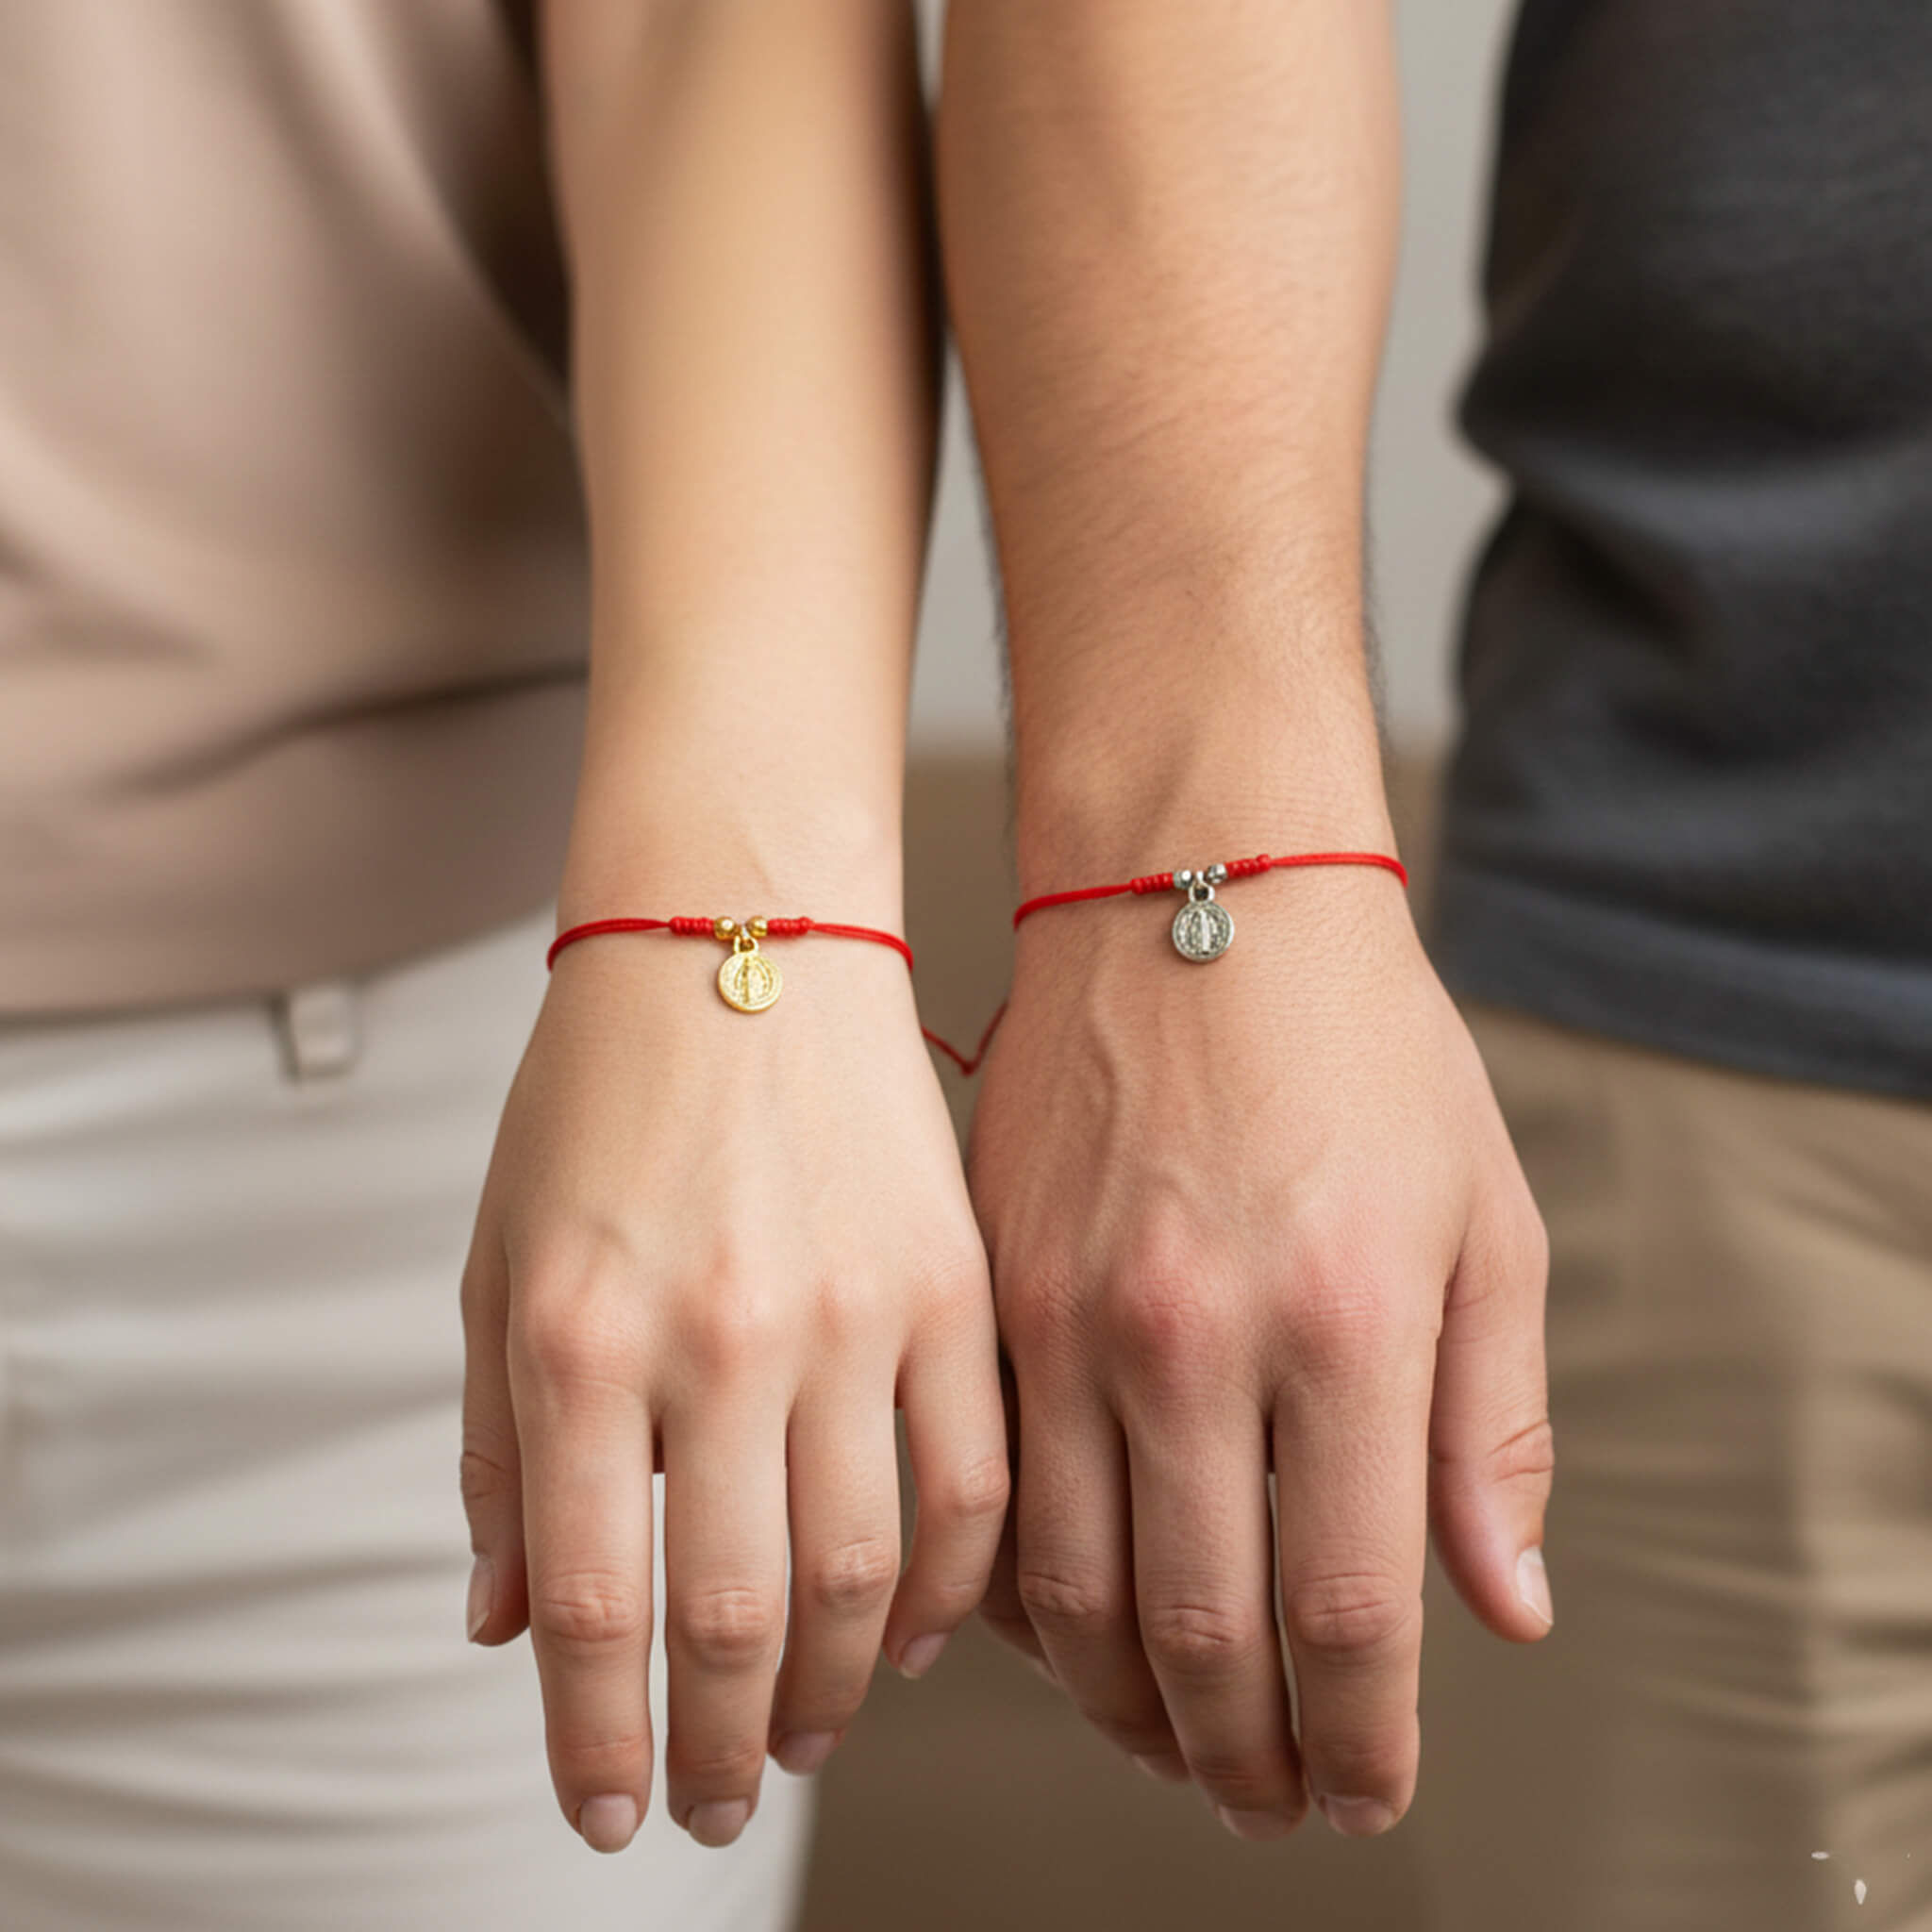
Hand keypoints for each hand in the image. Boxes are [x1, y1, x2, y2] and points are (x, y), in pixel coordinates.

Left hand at [459, 930, 1006, 1851]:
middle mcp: (717, 1341)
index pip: (591, 1612)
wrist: (742, 941)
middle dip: (718, 1752)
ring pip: (867, 1578)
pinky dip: (956, 1588)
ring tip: (808, 1732)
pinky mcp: (949, 1286)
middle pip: (732, 1622)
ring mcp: (850, 1313)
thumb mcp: (501, 1263)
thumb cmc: (602, 1095)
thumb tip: (502, 1627)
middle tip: (716, 1804)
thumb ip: (496, 1454)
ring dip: (837, 1693)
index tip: (609, 1814)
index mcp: (580, 1338)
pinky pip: (975, 1482)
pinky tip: (924, 1633)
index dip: (597, 1748)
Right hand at [966, 867, 1551, 1839]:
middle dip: (1241, 1758)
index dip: (1360, 1743)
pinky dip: (1021, 1592)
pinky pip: (984, 1490)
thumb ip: (1493, 1427)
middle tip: (1266, 1792)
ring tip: (1169, 1735)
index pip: (1348, 1615)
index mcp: (1345, 1322)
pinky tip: (1065, 1619)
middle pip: (1197, 1638)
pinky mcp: (988, 1285)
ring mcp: (1067, 1310)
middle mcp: (1192, 1333)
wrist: (1192, 894)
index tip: (1362, 1790)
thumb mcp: (1488, 1218)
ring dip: (1122, 1704)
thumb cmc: (1359, 1042)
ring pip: (1070, 1592)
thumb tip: (1501, 1604)